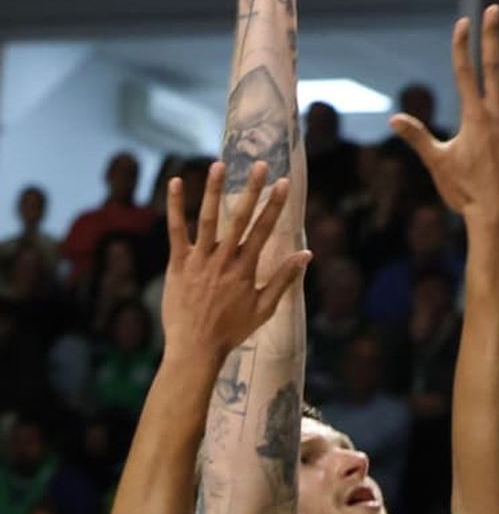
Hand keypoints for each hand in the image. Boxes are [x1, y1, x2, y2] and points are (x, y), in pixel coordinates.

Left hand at [160, 162, 309, 363]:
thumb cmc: (232, 330)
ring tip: (220, 165)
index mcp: (246, 269)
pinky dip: (176, 206)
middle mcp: (224, 260)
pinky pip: (176, 230)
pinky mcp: (178, 264)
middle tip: (260, 165)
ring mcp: (199, 260)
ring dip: (214, 191)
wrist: (195, 348)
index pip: (264, 230)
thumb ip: (284, 279)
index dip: (275, 205)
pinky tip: (176, 183)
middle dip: (252, 190)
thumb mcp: (265, 308)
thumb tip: (306, 254)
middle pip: (241, 218)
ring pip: (209, 219)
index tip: (284, 183)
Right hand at [390, 6, 498, 220]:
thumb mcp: (437, 162)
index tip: (462, 23)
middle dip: (492, 37)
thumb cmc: (462, 191)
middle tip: (494, 9)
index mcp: (473, 117)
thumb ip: (417, 137)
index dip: (462, 47)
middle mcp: (495, 115)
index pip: (465, 73)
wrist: (495, 213)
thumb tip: (394, 119)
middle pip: (493, 67)